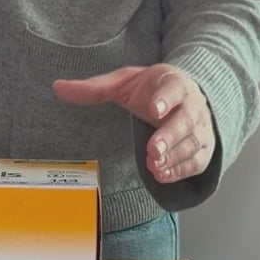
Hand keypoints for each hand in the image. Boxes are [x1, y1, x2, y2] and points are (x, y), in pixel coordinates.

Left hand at [52, 65, 215, 183]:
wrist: (186, 97)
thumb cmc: (150, 90)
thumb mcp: (123, 84)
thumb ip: (94, 88)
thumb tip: (57, 88)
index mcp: (173, 84)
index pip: (173, 89)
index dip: (165, 99)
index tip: (154, 109)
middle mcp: (192, 106)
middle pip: (185, 121)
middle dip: (170, 136)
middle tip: (152, 150)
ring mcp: (200, 128)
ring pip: (192, 143)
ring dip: (173, 156)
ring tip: (153, 166)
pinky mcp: (202, 148)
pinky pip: (196, 161)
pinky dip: (180, 170)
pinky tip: (161, 174)